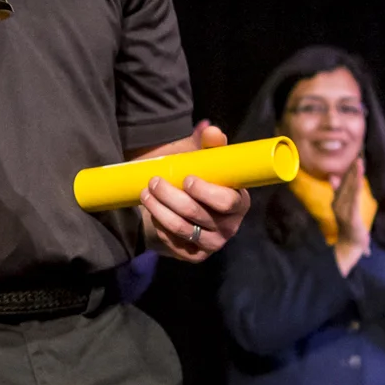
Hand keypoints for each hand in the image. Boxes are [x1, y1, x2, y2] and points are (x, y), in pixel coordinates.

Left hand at [139, 121, 249, 261]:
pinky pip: (174, 242)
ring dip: (159, 209)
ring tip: (145, 193)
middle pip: (198, 214)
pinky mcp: (195, 255)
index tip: (187, 178)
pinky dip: (160, 225)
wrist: (176, 204)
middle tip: (154, 181)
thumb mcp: (200, 159)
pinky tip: (153, 212)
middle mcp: (230, 225)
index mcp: (239, 201)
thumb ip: (206, 144)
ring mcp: (213, 243)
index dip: (206, 192)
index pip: (228, 202)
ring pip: (182, 228)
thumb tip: (209, 129)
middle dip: (172, 197)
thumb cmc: (192, 176)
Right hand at [332, 154, 371, 273]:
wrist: (348, 246)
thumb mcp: (343, 208)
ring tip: (360, 162)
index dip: (349, 170)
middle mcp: (338, 204)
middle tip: (359, 154)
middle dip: (353, 169)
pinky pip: (354, 199)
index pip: (343, 182)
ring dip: (355, 175)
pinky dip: (357, 188)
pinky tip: (360, 179)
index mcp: (337, 201)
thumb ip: (337, 192)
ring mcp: (343, 210)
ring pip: (350, 189)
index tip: (355, 157)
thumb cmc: (348, 227)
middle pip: (346, 183)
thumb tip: (332, 177)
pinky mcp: (351, 216)